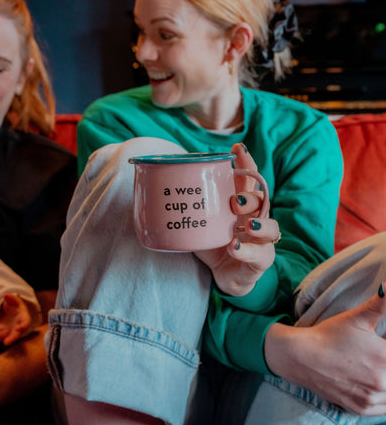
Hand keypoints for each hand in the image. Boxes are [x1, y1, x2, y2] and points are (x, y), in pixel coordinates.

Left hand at [0, 293, 31, 346]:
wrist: (9, 311)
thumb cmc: (15, 305)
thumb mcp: (15, 300)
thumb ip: (11, 298)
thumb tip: (6, 295)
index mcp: (23, 318)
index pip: (25, 323)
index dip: (23, 326)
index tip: (20, 328)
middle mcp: (16, 327)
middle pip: (15, 334)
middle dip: (11, 338)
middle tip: (6, 342)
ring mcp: (8, 331)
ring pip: (4, 336)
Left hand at [195, 143, 279, 296]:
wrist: (224, 275)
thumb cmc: (214, 244)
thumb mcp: (200, 223)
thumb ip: (188, 208)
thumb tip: (153, 190)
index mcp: (242, 205)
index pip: (249, 179)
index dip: (246, 163)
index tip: (237, 149)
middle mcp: (256, 218)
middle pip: (262, 200)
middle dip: (250, 197)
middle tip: (234, 200)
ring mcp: (262, 240)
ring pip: (271, 227)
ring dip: (259, 224)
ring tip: (245, 225)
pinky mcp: (261, 260)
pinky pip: (260, 255)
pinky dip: (245, 251)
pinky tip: (234, 247)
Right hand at [265, 284, 385, 414]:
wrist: (300, 356)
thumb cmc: (329, 335)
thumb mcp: (358, 317)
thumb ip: (382, 303)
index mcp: (385, 359)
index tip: (383, 343)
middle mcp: (382, 383)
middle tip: (379, 354)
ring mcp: (372, 399)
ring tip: (377, 366)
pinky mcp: (361, 409)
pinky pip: (385, 408)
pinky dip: (384, 397)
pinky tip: (376, 382)